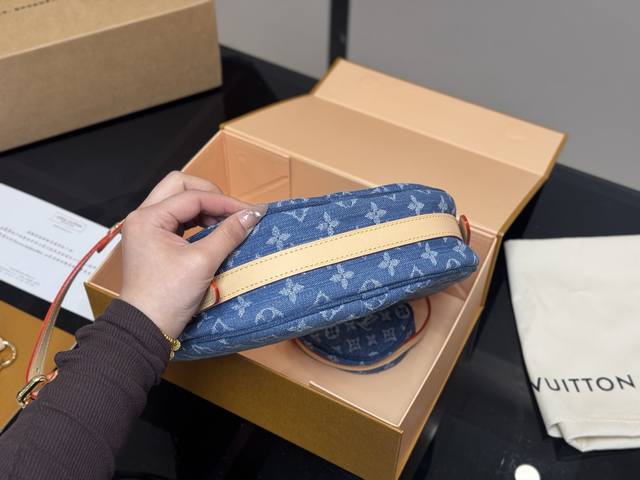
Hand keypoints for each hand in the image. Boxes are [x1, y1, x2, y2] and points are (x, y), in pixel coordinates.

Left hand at [119, 171, 265, 337]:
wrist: (146, 327)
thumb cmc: (167, 297)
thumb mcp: (203, 262)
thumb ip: (228, 234)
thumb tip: (252, 215)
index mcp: (148, 218)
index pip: (193, 197)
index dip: (224, 202)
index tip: (250, 212)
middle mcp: (143, 217)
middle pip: (180, 186)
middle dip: (210, 194)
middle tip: (232, 211)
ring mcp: (146, 228)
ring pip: (178, 199)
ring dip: (203, 206)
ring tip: (225, 222)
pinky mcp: (152, 240)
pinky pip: (177, 217)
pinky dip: (196, 219)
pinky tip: (212, 230)